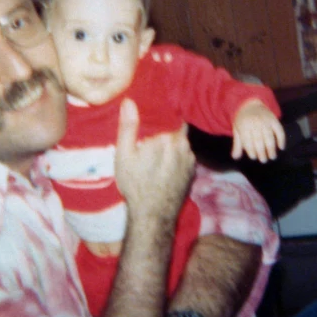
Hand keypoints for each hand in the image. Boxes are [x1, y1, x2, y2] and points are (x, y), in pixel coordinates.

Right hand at [113, 99, 195, 215]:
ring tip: (157, 151)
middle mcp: (183, 145)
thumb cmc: (135, 185)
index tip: (151, 115)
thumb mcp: (124, 156)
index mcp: (166, 137)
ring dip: (172, 144)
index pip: (167, 116)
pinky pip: (185, 156)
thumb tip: (129, 101)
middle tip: (150, 135)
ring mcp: (190, 159)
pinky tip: (165, 164)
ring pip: (180, 143)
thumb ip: (128, 127)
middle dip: (165, 129)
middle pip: (174, 129)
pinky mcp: (192, 171)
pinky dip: (177, 156)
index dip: (160, 114)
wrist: (153, 215)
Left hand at [231, 100, 285, 162]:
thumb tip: (235, 157)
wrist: (250, 103)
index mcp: (243, 126)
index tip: (254, 157)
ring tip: (272, 157)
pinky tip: (281, 147)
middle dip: (262, 152)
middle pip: (259, 140)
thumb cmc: (242, 120)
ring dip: (271, 149)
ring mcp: (265, 120)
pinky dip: (281, 139)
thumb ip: (237, 144)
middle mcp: (255, 123)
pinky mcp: (274, 119)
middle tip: (264, 160)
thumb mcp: (237, 130)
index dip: (251, 150)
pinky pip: (279, 130)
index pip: (248, 141)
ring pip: (269, 137)